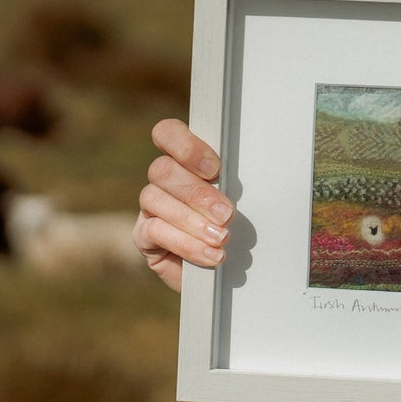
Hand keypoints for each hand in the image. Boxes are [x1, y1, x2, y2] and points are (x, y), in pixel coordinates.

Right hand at [133, 118, 234, 292]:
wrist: (229, 268)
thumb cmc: (240, 225)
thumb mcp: (244, 200)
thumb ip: (237, 183)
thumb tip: (257, 175)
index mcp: (185, 160)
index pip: (167, 133)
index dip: (186, 147)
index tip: (215, 169)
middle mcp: (163, 179)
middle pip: (162, 169)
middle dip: (198, 193)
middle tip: (227, 214)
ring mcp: (151, 206)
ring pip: (155, 199)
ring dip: (192, 221)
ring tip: (221, 238)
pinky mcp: (144, 235)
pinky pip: (155, 231)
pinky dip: (186, 244)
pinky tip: (211, 254)